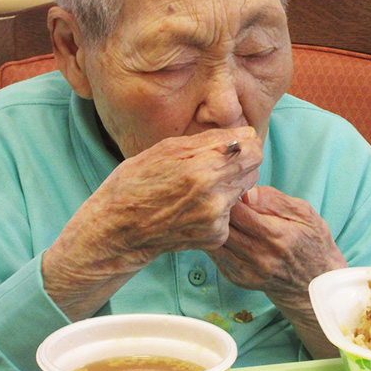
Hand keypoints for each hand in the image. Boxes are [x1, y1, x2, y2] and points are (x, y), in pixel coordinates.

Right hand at [43, 126, 261, 319]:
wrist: (117, 229)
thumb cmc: (135, 182)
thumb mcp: (166, 149)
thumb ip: (210, 141)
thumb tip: (244, 135)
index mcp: (202, 169)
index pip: (253, 149)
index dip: (243, 144)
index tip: (230, 145)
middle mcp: (214, 196)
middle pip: (253, 169)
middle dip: (238, 163)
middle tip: (212, 165)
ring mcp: (216, 220)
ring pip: (243, 190)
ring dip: (229, 185)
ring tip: (198, 187)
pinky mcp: (215, 236)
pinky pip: (231, 212)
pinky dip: (219, 208)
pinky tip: (193, 207)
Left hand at [207, 186, 345, 357]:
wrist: (315, 284)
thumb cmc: (311, 242)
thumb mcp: (305, 214)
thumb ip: (276, 200)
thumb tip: (247, 192)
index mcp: (277, 236)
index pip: (238, 212)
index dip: (227, 196)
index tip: (226, 186)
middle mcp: (260, 256)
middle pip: (221, 228)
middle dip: (214, 209)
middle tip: (213, 196)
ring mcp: (248, 271)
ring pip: (214, 243)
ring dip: (209, 227)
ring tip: (213, 212)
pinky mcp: (239, 279)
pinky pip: (216, 257)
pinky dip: (213, 242)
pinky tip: (218, 231)